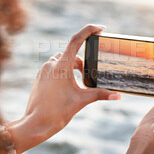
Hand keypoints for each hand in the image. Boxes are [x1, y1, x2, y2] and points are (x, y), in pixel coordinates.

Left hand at [8, 24, 120, 153]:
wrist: (35, 124)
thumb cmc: (57, 113)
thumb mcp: (82, 101)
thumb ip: (101, 95)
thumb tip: (118, 96)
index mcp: (62, 66)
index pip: (76, 40)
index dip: (89, 30)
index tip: (100, 28)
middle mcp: (51, 65)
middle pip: (72, 54)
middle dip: (83, 62)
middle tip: (90, 75)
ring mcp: (44, 71)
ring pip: (62, 61)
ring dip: (72, 67)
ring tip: (79, 83)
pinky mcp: (39, 78)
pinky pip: (54, 68)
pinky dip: (63, 73)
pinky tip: (68, 88)